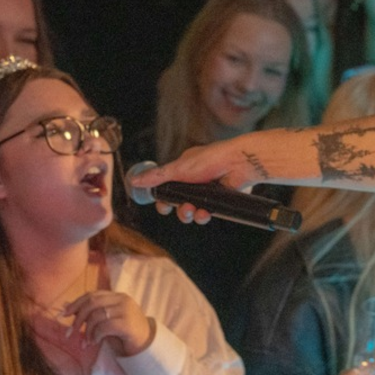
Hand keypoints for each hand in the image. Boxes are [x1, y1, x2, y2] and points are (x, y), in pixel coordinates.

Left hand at [64, 291, 154, 356]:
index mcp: (116, 296)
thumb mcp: (106, 320)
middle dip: (78, 318)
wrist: (146, 345)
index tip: (64, 315)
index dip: (76, 303)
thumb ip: (92, 313)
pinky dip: (95, 335)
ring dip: (87, 331)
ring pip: (97, 315)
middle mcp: (122, 300)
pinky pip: (105, 327)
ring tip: (86, 342)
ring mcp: (126, 310)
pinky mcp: (128, 324)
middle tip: (71, 333)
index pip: (92, 294)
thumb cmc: (124, 333)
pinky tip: (95, 342)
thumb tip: (67, 307)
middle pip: (92, 303)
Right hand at [129, 141, 262, 224]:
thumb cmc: (211, 159)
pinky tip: (205, 213)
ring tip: (194, 211)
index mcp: (183, 169)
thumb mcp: (179, 168)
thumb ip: (156, 177)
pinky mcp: (219, 199)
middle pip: (179, 202)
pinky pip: (206, 212)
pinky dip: (203, 215)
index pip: (167, 187)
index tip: (162, 205)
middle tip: (180, 209)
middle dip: (178, 209)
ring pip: (192, 209)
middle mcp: (195, 180)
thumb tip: (134, 180)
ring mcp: (207, 190)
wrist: (240, 163)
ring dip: (190, 214)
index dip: (163, 199)